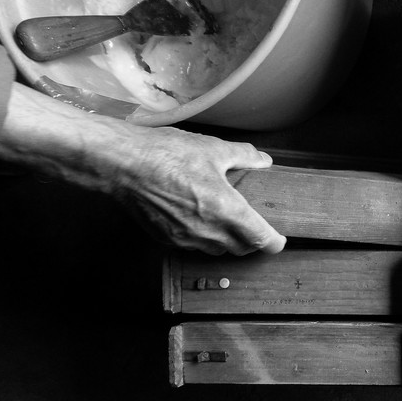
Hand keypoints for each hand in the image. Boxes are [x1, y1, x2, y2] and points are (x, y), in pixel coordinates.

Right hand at [0, 84, 285, 254]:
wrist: (123, 165)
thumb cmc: (169, 154)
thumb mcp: (213, 149)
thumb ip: (244, 156)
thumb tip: (265, 160)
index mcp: (227, 210)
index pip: (260, 239)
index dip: (274, 243)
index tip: (279, 240)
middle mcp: (209, 231)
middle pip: (240, 249)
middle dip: (252, 242)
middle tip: (256, 229)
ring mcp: (185, 239)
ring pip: (216, 251)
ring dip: (227, 243)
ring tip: (229, 226)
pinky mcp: (165, 239)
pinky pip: (193, 247)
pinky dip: (203, 240)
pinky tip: (200, 222)